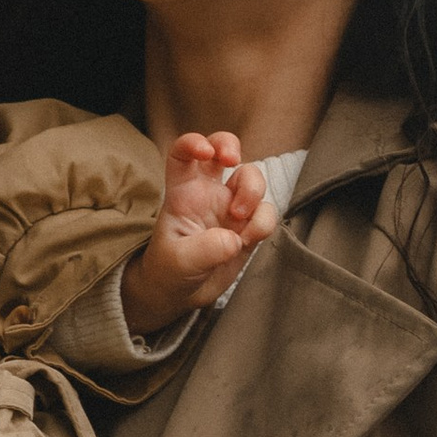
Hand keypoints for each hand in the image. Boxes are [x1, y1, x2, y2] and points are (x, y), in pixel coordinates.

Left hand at [122, 131, 279, 335]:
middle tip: (233, 162)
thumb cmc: (170, 271)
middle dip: (230, 146)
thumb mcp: (179, 261)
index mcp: (183, 192)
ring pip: (252, 178)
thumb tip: (233, 239)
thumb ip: (204, 249)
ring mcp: (231, 208)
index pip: (183, 153)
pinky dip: (262, 224)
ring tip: (240, 219)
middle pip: (224, 149)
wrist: (182, 294)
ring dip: (252, 192)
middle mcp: (208, 193)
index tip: (205, 152)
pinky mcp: (249, 227)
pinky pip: (266, 213)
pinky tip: (246, 242)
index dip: (193, 142)